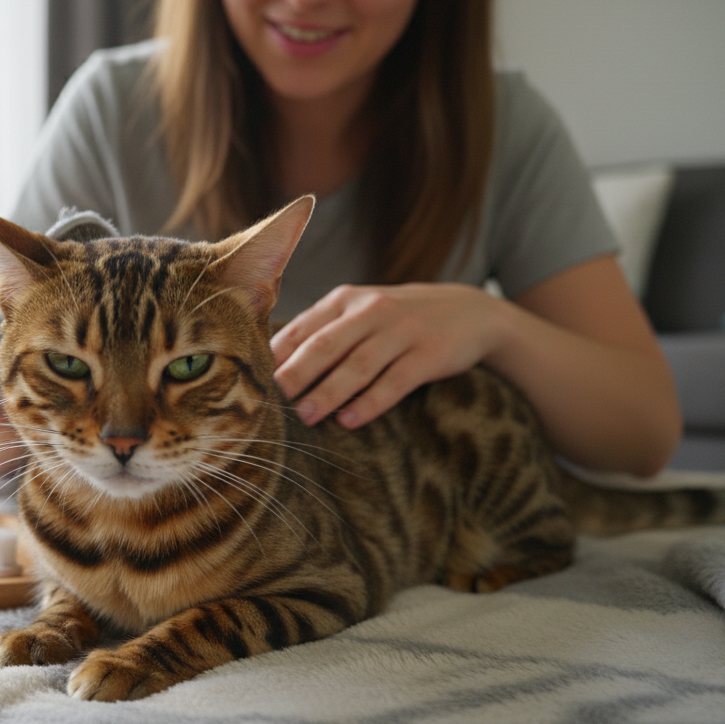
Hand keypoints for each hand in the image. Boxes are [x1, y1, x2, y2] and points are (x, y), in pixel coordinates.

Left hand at [270, 283, 504, 428]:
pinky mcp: (430, 353)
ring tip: (305, 417)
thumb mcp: (360, 314)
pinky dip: (371, 402)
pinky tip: (350, 420)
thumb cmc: (398, 320)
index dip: (277, 356)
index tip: (254, 384)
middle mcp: (371, 310)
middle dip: (296, 374)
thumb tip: (271, 370)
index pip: (303, 328)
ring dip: (329, 393)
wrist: (470, 312)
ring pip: (358, 365)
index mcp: (345, 301)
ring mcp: (402, 330)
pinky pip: (395, 380)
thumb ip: (322, 333)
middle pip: (325, 345)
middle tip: (272, 404)